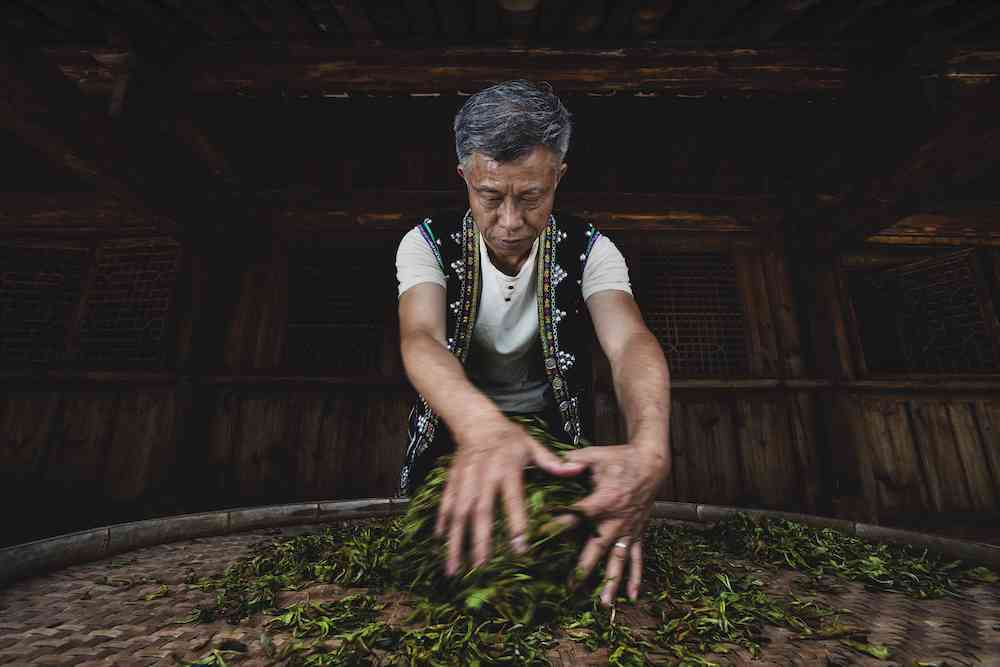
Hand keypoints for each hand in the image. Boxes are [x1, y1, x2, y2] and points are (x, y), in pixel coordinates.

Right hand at [434, 416, 586, 575]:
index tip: (520, 549)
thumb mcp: (531, 444)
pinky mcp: (452, 481)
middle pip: (481, 512)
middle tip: (481, 568)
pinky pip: (445, 504)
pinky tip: (440, 543)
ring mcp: (465, 479)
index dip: (515, 523)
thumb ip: (551, 461)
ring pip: (458, 513)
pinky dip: (442, 523)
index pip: (512, 499)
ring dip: (456, 541)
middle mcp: (483, 476)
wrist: (476, 420)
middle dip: (480, 541)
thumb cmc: (509, 436)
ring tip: (454, 568)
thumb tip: (577, 469)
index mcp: (507, 468)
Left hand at [558, 443, 667, 605]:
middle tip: (569, 587)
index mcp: (603, 500)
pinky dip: (636, 577)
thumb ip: (573, 460)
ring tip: (602, 602)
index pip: (576, 516)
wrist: (651, 464)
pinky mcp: (638, 533)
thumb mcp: (596, 455)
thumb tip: (553, 463)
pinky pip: (638, 558)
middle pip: (597, 547)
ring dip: (611, 581)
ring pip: (618, 560)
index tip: (541, 538)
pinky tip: (632, 596)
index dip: (558, 525)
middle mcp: (616, 520)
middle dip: (583, 568)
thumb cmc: (621, 458)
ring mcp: (629, 529)